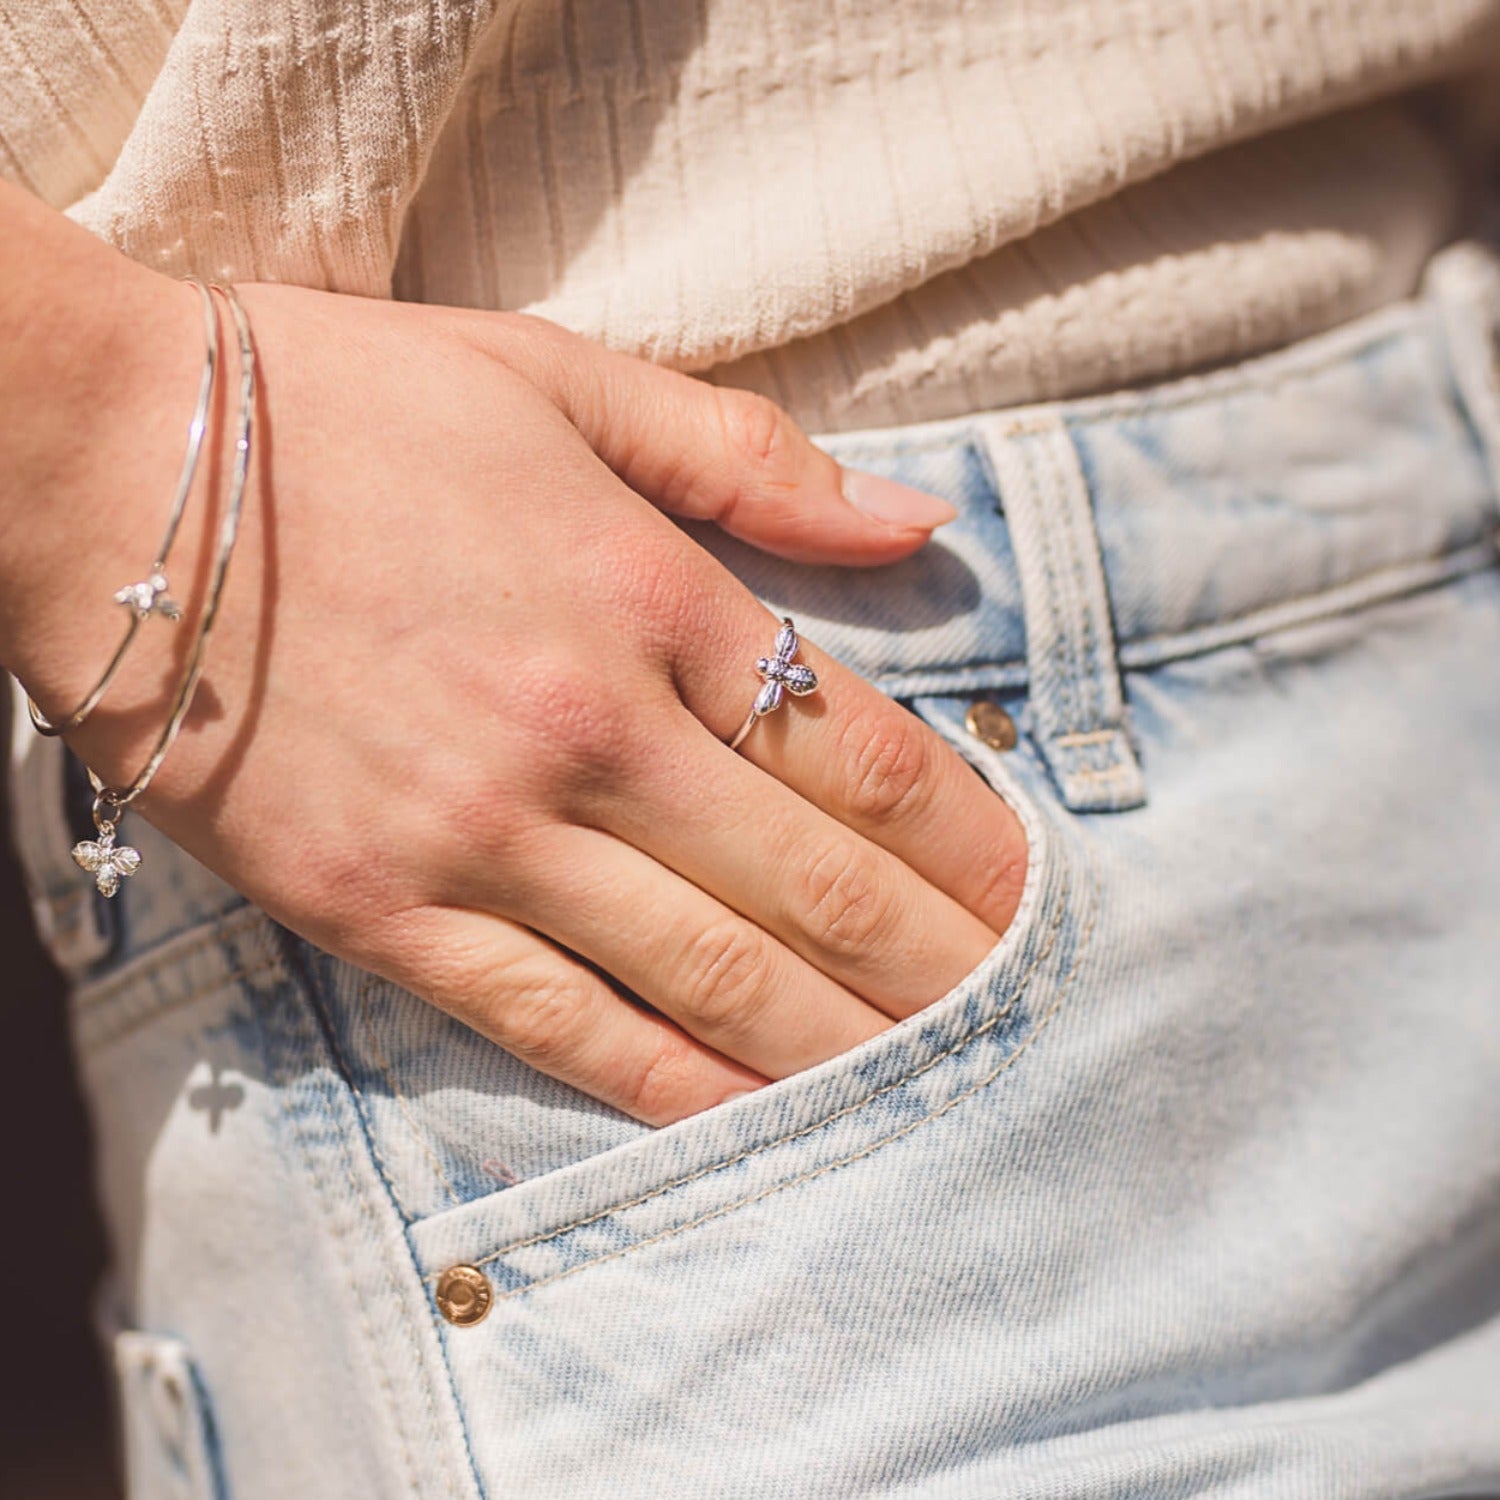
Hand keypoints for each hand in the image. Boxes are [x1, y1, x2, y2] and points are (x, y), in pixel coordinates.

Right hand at [26, 271, 1028, 1124]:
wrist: (104, 465)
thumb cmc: (341, 409)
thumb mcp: (557, 378)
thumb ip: (746, 455)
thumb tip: (910, 522)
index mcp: (648, 594)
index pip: (862, 752)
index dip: (969, 841)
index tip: (1034, 898)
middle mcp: (588, 730)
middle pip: (813, 884)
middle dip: (939, 966)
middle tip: (1033, 1025)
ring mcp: (482, 834)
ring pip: (706, 973)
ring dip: (838, 1042)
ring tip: (940, 1095)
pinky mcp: (380, 909)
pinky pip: (555, 1020)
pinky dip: (668, 1081)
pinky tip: (752, 1118)